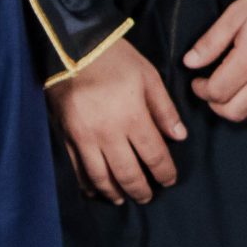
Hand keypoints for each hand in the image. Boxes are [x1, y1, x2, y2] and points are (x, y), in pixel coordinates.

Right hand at [45, 35, 187, 204]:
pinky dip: (87, 183)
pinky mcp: (67, 136)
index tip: (169, 180)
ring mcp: (84, 138)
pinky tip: (94, 190)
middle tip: (148, 197)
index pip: (154, 155)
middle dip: (141, 190)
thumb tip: (179, 136)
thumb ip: (164, 109)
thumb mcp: (149, 76)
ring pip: (101, 177)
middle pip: (128, 173)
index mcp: (133, 117)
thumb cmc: (116, 58)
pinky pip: (77, 168)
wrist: (73, 47)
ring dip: (114, 192)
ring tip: (122, 199)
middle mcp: (109, 133)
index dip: (165, 172)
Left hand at [185, 0, 246, 126]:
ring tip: (234, 94)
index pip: (217, 92)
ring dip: (240, 111)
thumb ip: (211, 41)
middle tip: (211, 90)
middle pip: (234, 112)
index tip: (197, 81)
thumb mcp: (237, 12)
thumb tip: (189, 62)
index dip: (201, 90)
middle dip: (215, 105)